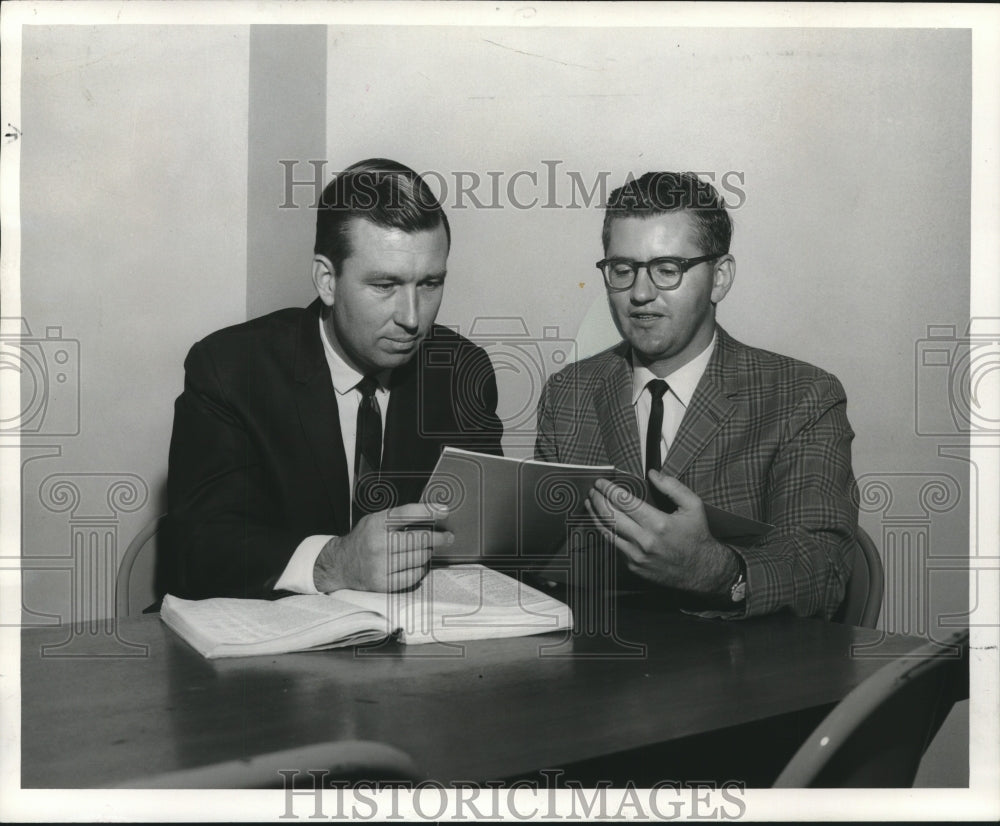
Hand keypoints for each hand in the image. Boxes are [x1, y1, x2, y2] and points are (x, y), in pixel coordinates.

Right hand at [313, 503, 452, 592]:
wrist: (341, 564)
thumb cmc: (364, 539)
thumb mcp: (375, 520)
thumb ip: (397, 518)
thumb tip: (430, 515)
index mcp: (376, 524)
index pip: (406, 514)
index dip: (428, 511)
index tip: (444, 510)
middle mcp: (378, 543)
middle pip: (417, 539)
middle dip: (438, 538)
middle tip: (447, 537)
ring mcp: (380, 565)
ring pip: (419, 558)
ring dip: (427, 553)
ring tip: (427, 550)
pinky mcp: (383, 583)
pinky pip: (413, 576)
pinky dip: (420, 570)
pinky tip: (418, 565)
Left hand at [585, 470, 738, 594]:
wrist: (701, 570)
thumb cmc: (697, 536)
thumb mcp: (693, 506)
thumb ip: (673, 487)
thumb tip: (652, 474)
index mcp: (658, 524)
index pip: (624, 502)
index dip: (609, 490)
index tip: (601, 482)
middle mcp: (644, 541)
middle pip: (611, 516)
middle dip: (598, 500)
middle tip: (593, 490)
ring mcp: (637, 556)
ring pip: (607, 532)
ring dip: (596, 516)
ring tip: (590, 503)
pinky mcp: (633, 566)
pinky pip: (614, 546)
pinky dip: (607, 532)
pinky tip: (602, 522)